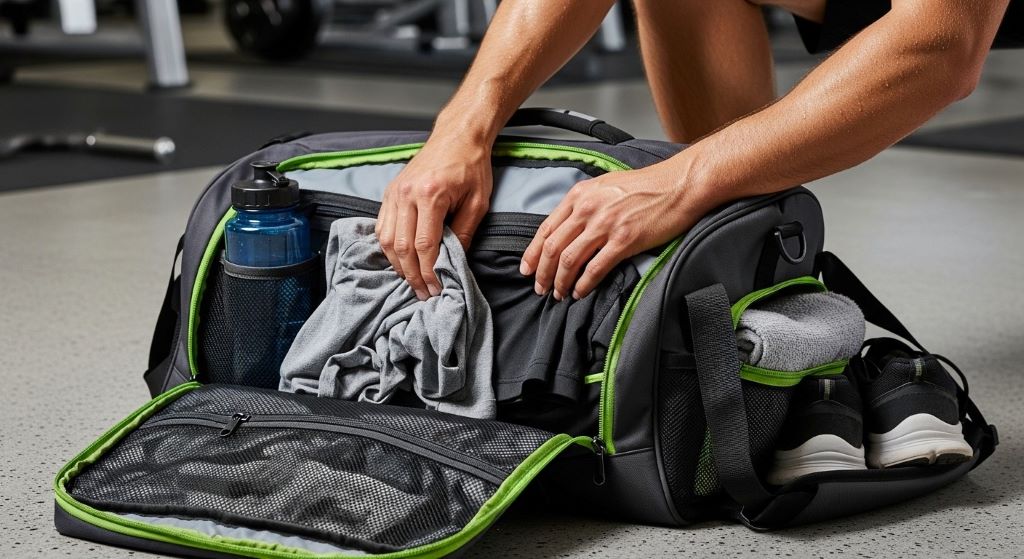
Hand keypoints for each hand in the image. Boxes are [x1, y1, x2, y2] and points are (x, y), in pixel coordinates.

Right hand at [376, 136, 492, 299]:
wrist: (457, 136)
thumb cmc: (471, 166)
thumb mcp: (478, 202)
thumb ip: (464, 233)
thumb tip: (455, 262)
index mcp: (430, 195)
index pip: (424, 245)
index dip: (428, 271)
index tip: (435, 288)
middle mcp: (406, 194)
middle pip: (401, 247)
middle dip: (411, 275)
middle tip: (422, 293)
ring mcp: (394, 192)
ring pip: (386, 239)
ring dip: (397, 265)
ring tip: (411, 281)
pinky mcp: (389, 192)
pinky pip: (382, 226)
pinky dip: (388, 247)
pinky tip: (399, 260)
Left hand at [520, 161, 707, 299]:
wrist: (678, 185)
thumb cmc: (646, 185)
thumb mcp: (605, 185)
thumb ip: (584, 203)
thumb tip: (569, 226)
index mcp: (580, 195)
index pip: (546, 228)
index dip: (533, 253)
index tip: (527, 269)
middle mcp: (588, 209)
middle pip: (553, 247)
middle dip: (543, 273)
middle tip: (540, 289)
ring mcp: (606, 225)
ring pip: (570, 260)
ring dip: (561, 282)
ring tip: (559, 294)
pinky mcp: (624, 240)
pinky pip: (595, 268)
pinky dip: (584, 284)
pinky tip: (580, 293)